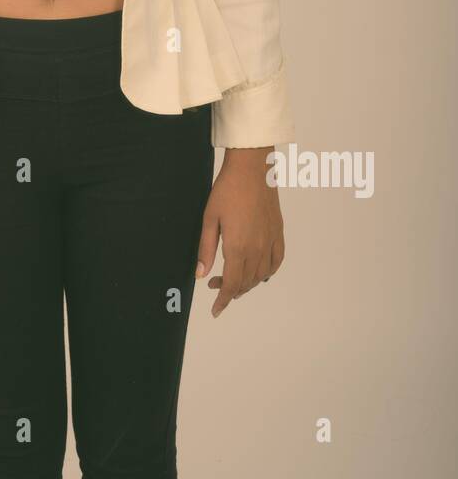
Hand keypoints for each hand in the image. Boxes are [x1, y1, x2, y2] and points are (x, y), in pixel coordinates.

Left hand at [195, 146, 284, 317]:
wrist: (251, 169)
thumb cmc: (226, 190)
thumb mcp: (209, 219)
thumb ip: (205, 249)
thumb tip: (201, 274)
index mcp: (238, 246)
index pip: (232, 284)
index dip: (223, 300)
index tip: (216, 310)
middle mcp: (257, 248)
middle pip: (246, 282)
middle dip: (231, 290)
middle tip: (215, 284)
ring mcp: (270, 241)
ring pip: (261, 275)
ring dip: (247, 284)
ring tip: (234, 280)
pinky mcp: (278, 232)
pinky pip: (277, 261)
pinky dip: (268, 272)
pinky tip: (259, 272)